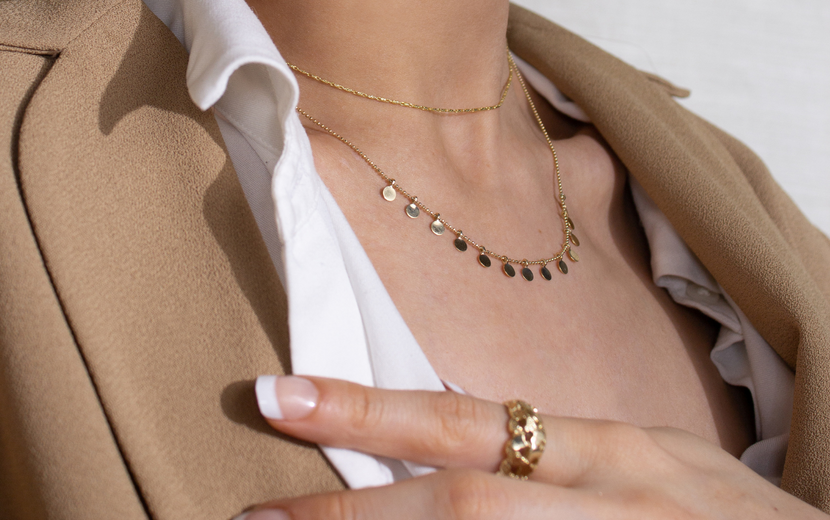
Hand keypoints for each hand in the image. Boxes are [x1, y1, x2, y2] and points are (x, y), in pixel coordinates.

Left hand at [237, 376, 823, 519]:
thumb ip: (555, 451)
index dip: (370, 411)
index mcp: (616, 452)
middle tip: (257, 515)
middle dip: (351, 515)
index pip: (470, 422)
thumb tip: (444, 440)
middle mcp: (613, 508)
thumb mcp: (649, 463)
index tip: (280, 399)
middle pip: (463, 505)